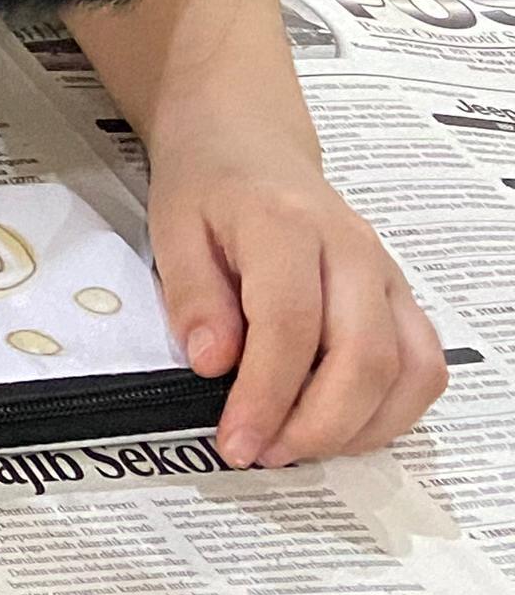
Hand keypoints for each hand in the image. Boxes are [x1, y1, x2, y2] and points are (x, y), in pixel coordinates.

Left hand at [152, 150, 446, 467]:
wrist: (248, 142)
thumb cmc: (209, 184)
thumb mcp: (173, 227)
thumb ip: (193, 296)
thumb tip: (212, 364)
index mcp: (286, 224)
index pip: (289, 325)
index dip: (265, 395)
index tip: (236, 440)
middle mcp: (351, 249)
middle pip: (362, 357)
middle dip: (316, 426)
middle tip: (265, 453)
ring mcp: (385, 274)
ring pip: (408, 370)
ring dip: (359, 428)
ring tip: (298, 447)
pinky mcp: (401, 296)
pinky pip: (422, 365)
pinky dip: (392, 411)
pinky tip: (341, 427)